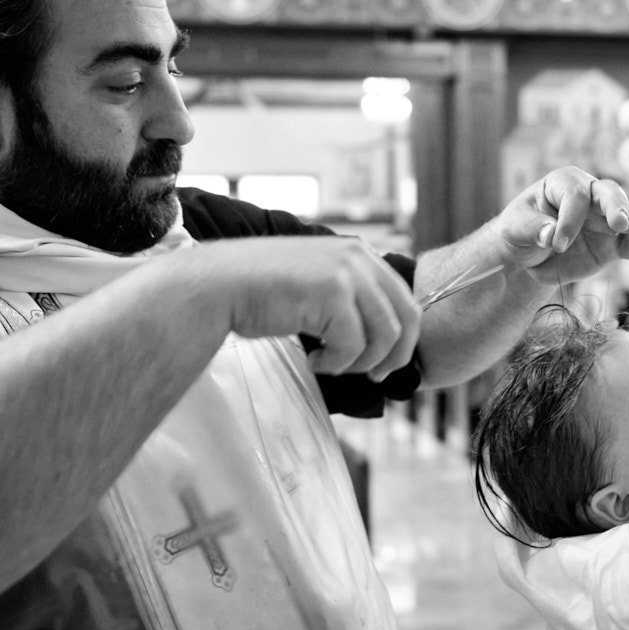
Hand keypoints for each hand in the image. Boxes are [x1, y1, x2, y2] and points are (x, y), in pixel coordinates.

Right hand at [171, 236, 419, 379]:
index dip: (403, 340)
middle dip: (394, 356)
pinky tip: (314, 360)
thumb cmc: (265, 292)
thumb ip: (353, 297)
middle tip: (373, 376)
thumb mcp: (319, 283)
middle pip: (407, 318)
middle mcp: (360, 257)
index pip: (406, 301)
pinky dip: (337, 364)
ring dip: (360, 361)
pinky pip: (353, 345)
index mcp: (361, 253)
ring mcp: (348, 273)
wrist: (220, 286)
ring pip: (384, 336)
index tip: (384, 364)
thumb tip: (387, 338)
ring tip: (331, 364)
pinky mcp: (333, 293)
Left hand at [497, 167, 628, 283]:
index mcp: (565, 183)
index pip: (575, 197)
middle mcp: (590, 197)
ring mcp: (604, 221)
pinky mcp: (612, 245)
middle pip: (609, 195)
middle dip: (616, 207)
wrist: (527, 256)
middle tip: (620, 224)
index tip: (555, 244)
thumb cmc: (520, 231)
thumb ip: (534, 229)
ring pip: (628, 217)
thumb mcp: (517, 227)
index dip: (568, 220)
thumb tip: (550, 235)